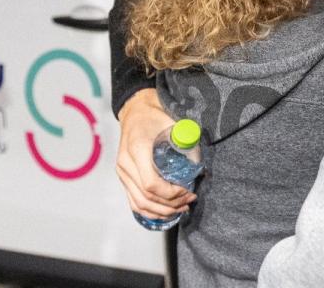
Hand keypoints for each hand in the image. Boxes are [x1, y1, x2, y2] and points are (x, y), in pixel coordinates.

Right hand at [115, 88, 194, 218]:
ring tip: (181, 209)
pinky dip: (149, 211)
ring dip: (161, 211)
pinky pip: (133, 201)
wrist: (136, 111)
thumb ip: (187, 143)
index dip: (172, 194)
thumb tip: (200, 167)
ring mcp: (122, 172)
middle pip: (146, 197)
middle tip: (190, 201)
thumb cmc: (156, 116)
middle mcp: (126, 164)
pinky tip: (165, 211)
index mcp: (138, 149)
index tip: (189, 191)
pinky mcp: (123, 177)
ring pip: (139, 203)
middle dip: (171, 204)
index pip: (151, 184)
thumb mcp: (174, 124)